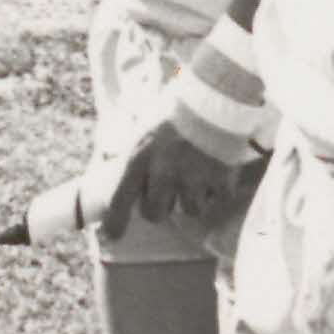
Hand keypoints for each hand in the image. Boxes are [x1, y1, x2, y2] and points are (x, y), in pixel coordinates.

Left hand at [95, 116, 264, 242]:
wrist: (216, 97)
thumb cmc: (176, 110)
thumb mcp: (144, 128)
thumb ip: (136, 154)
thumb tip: (122, 174)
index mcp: (140, 158)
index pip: (120, 200)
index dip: (115, 222)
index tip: (113, 236)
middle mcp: (163, 174)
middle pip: (155, 214)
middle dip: (159, 207)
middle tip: (166, 194)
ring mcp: (193, 180)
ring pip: (188, 210)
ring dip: (191, 198)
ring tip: (196, 174)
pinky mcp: (219, 181)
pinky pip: (216, 201)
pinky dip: (217, 191)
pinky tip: (217, 172)